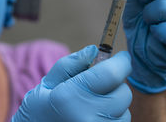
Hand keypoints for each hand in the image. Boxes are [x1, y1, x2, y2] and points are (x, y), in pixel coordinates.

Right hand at [12, 45, 131, 121]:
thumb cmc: (40, 110)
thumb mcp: (48, 83)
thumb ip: (71, 64)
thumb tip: (94, 50)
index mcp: (71, 97)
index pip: (111, 74)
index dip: (122, 62)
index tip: (123, 57)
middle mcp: (87, 119)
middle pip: (123, 93)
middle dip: (116, 83)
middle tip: (102, 82)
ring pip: (125, 111)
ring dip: (115, 103)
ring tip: (95, 103)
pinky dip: (114, 118)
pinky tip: (97, 116)